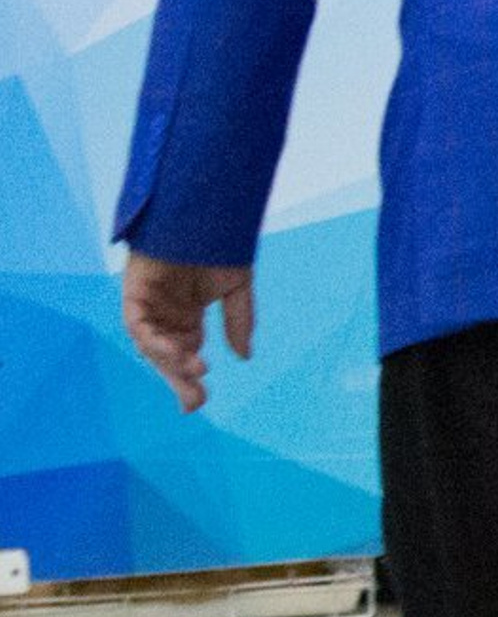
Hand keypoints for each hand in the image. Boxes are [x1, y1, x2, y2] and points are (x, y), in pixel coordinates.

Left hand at [123, 254, 255, 412]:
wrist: (204, 213)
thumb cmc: (219, 246)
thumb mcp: (236, 289)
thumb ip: (238, 322)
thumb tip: (244, 357)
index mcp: (187, 318)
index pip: (185, 355)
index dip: (187, 380)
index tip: (198, 403)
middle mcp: (165, 316)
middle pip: (166, 356)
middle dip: (178, 380)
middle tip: (196, 400)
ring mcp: (149, 305)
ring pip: (151, 345)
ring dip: (170, 361)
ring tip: (197, 371)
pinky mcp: (134, 293)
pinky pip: (138, 325)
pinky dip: (153, 340)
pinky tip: (176, 350)